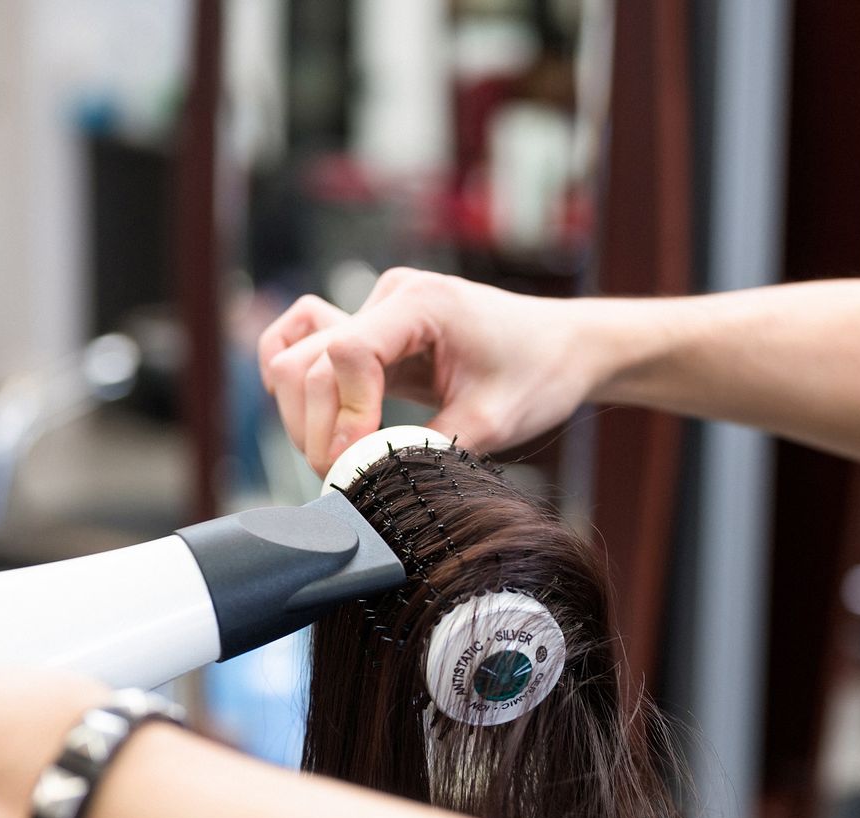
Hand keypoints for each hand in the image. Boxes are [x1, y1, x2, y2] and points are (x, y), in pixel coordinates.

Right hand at [258, 268, 602, 473]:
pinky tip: (317, 422)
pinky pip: (305, 344)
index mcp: (423, 303)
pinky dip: (298, 386)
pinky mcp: (370, 326)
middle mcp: (390, 295)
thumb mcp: (490, 422)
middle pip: (308, 361)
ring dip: (302, 413)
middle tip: (342, 477)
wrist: (564, 346)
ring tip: (335, 458)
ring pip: (295, 356)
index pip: (347, 352)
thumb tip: (364, 480)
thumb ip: (425, 449)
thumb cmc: (539, 374)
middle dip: (317, 428)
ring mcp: (375, 307)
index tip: (357, 460)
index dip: (344, 415)